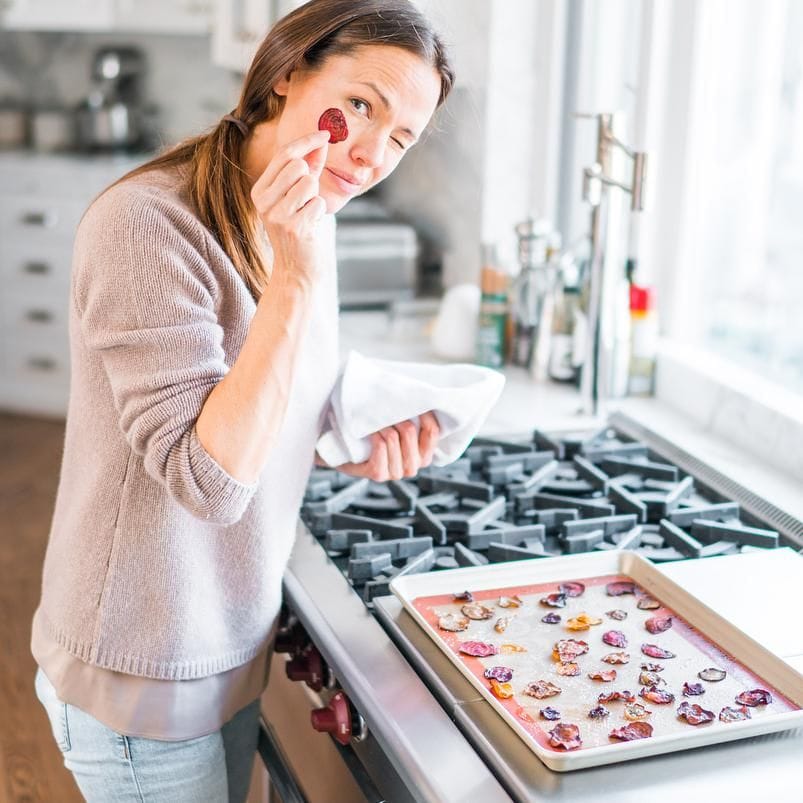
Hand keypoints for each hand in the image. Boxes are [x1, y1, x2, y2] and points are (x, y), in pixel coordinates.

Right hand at [250, 129, 330, 290]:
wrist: (296, 270)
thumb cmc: (299, 230)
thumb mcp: (298, 196)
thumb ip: (308, 168)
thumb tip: (322, 141)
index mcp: (260, 190)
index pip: (284, 154)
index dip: (307, 141)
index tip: (326, 134)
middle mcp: (263, 202)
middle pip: (297, 166)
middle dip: (311, 178)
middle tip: (307, 199)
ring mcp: (276, 215)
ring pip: (309, 183)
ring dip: (315, 197)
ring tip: (307, 215)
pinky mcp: (293, 228)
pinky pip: (318, 204)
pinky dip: (320, 213)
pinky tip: (311, 227)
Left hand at [333, 411, 440, 480]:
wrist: (348, 454)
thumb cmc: (377, 437)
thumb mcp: (399, 428)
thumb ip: (414, 420)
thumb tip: (420, 400)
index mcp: (423, 457)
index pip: (432, 432)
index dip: (424, 414)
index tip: (413, 403)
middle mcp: (412, 468)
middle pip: (409, 432)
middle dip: (396, 419)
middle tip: (387, 416)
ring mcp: (395, 473)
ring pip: (393, 438)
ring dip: (382, 426)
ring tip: (377, 425)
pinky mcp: (379, 474)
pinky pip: (380, 446)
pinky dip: (374, 435)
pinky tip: (371, 434)